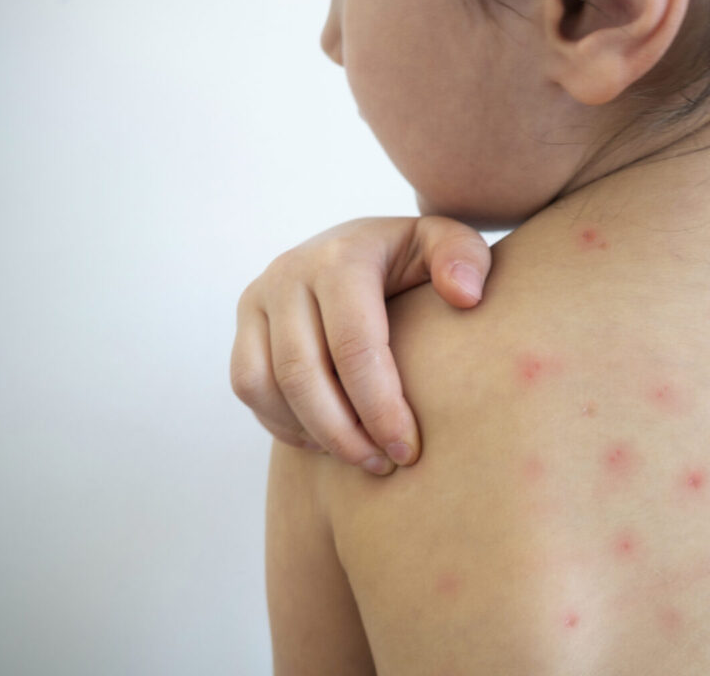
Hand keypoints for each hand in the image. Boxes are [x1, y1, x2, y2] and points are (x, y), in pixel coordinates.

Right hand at [230, 216, 491, 474]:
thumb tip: (466, 297)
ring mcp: (259, 298)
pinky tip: (328, 439)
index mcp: (342, 257)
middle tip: (384, 465)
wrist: (362, 247)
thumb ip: (465, 257)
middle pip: (302, 373)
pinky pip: (248, 387)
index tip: (408, 450)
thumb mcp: (446, 245)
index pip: (354, 346)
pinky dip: (283, 423)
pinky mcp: (244, 324)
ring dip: (310, 432)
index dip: (380, 407)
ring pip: (264, 384)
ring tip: (359, 456)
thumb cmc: (415, 260)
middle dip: (343, 433)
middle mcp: (289, 272)